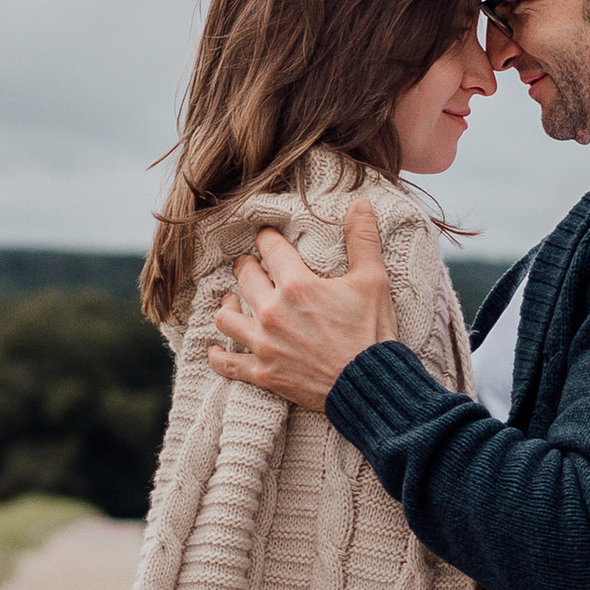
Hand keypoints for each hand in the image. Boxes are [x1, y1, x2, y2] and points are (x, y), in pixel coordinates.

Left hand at [208, 201, 393, 411]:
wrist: (370, 386)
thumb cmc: (372, 333)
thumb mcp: (373, 281)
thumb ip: (363, 240)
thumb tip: (360, 203)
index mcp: (297, 285)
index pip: (269, 248)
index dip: (268, 239)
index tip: (268, 238)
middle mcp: (273, 311)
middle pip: (244, 277)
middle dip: (248, 267)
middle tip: (254, 267)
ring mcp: (264, 344)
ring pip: (226, 317)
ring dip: (229, 306)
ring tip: (235, 302)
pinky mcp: (263, 373)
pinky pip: (227, 363)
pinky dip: (218, 355)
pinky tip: (216, 349)